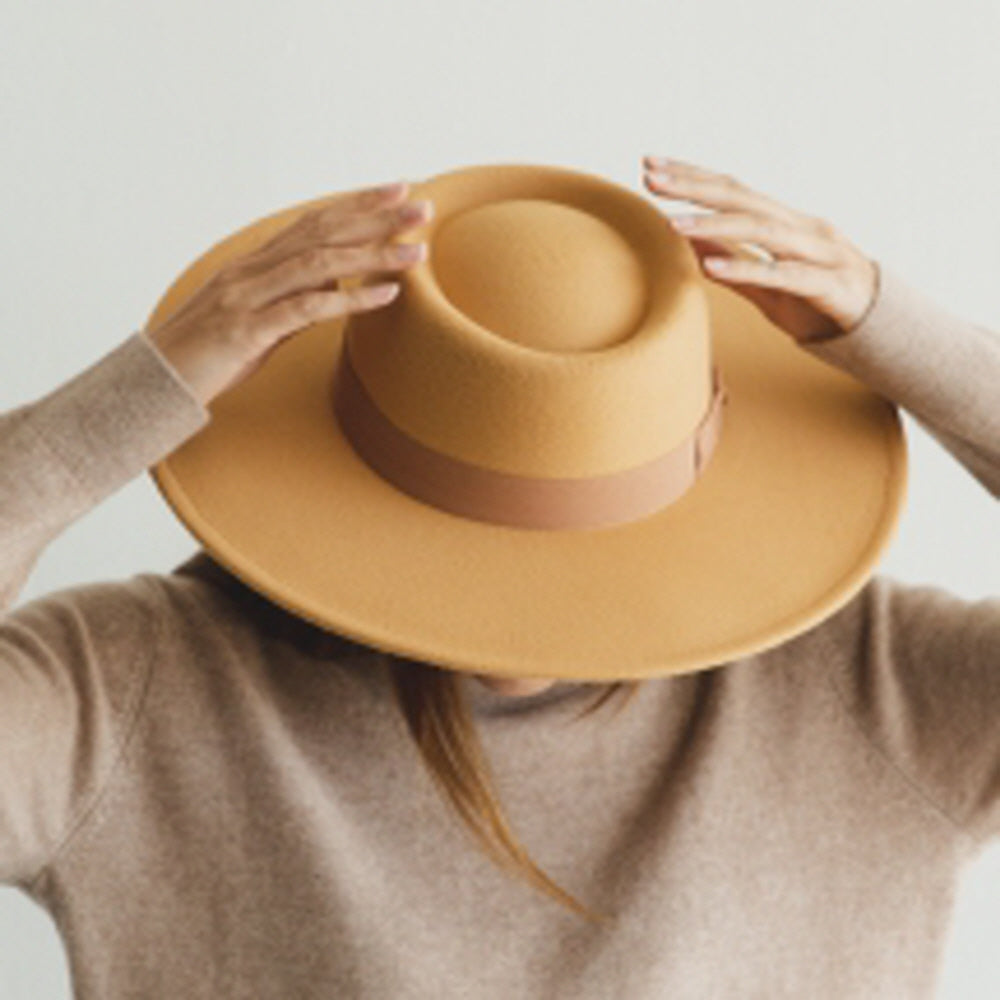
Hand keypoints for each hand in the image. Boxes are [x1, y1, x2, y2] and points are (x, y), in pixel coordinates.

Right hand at [144, 181, 433, 406]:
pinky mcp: (247, 330)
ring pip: (320, 263)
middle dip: (375, 216)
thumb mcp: (257, 325)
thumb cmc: (207, 358)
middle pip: (322, 231)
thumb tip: (334, 287)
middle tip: (422, 205)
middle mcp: (251, 271)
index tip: (398, 193)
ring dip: (373, 254)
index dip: (356, 204)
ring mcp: (247, 298)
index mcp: (253, 265)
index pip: (313, 223)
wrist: (155, 385)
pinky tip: (385, 295)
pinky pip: (307, 308)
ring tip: (417, 251)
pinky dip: (349, 299)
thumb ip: (293, 303)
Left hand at [641, 156, 878, 344]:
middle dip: (694, 185)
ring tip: (672, 224)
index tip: (651, 165)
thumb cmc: (816, 302)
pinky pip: (782, 274)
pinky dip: (746, 269)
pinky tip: (711, 266)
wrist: (879, 327)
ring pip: (762, 229)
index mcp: (783, 221)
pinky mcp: (827, 284)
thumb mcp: (766, 284)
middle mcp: (800, 227)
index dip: (692, 175)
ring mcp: (817, 252)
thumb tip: (692, 245)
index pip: (732, 189)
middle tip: (650, 175)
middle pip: (741, 197)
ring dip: (713, 224)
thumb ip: (733, 263)